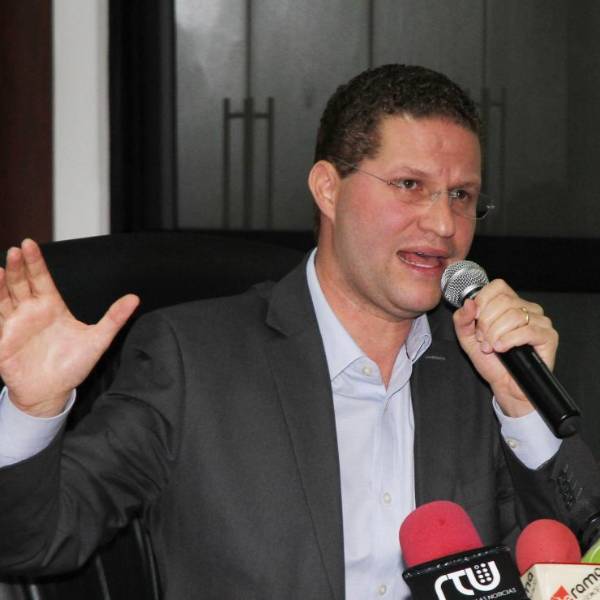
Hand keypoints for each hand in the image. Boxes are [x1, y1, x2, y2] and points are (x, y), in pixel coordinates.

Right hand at [0, 239, 138, 416]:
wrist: (52, 392)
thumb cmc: (73, 366)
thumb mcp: (98, 340)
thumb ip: (115, 318)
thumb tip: (135, 299)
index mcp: (52, 307)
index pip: (41, 279)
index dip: (35, 262)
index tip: (30, 244)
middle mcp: (31, 312)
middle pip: (22, 283)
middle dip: (18, 267)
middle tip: (17, 250)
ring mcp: (15, 325)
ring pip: (4, 298)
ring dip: (1, 283)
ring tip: (1, 267)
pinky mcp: (3, 340)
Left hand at [452, 279, 557, 416]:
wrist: (505, 385)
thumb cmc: (491, 361)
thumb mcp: (468, 338)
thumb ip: (462, 320)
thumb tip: (469, 303)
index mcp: (509, 304)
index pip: (498, 287)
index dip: (483, 301)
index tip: (475, 319)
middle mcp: (527, 309)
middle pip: (504, 301)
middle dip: (486, 323)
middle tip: (483, 340)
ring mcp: (540, 321)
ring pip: (515, 315)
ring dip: (496, 333)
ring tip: (492, 347)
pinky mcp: (549, 336)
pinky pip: (527, 331)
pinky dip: (509, 340)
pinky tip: (502, 349)